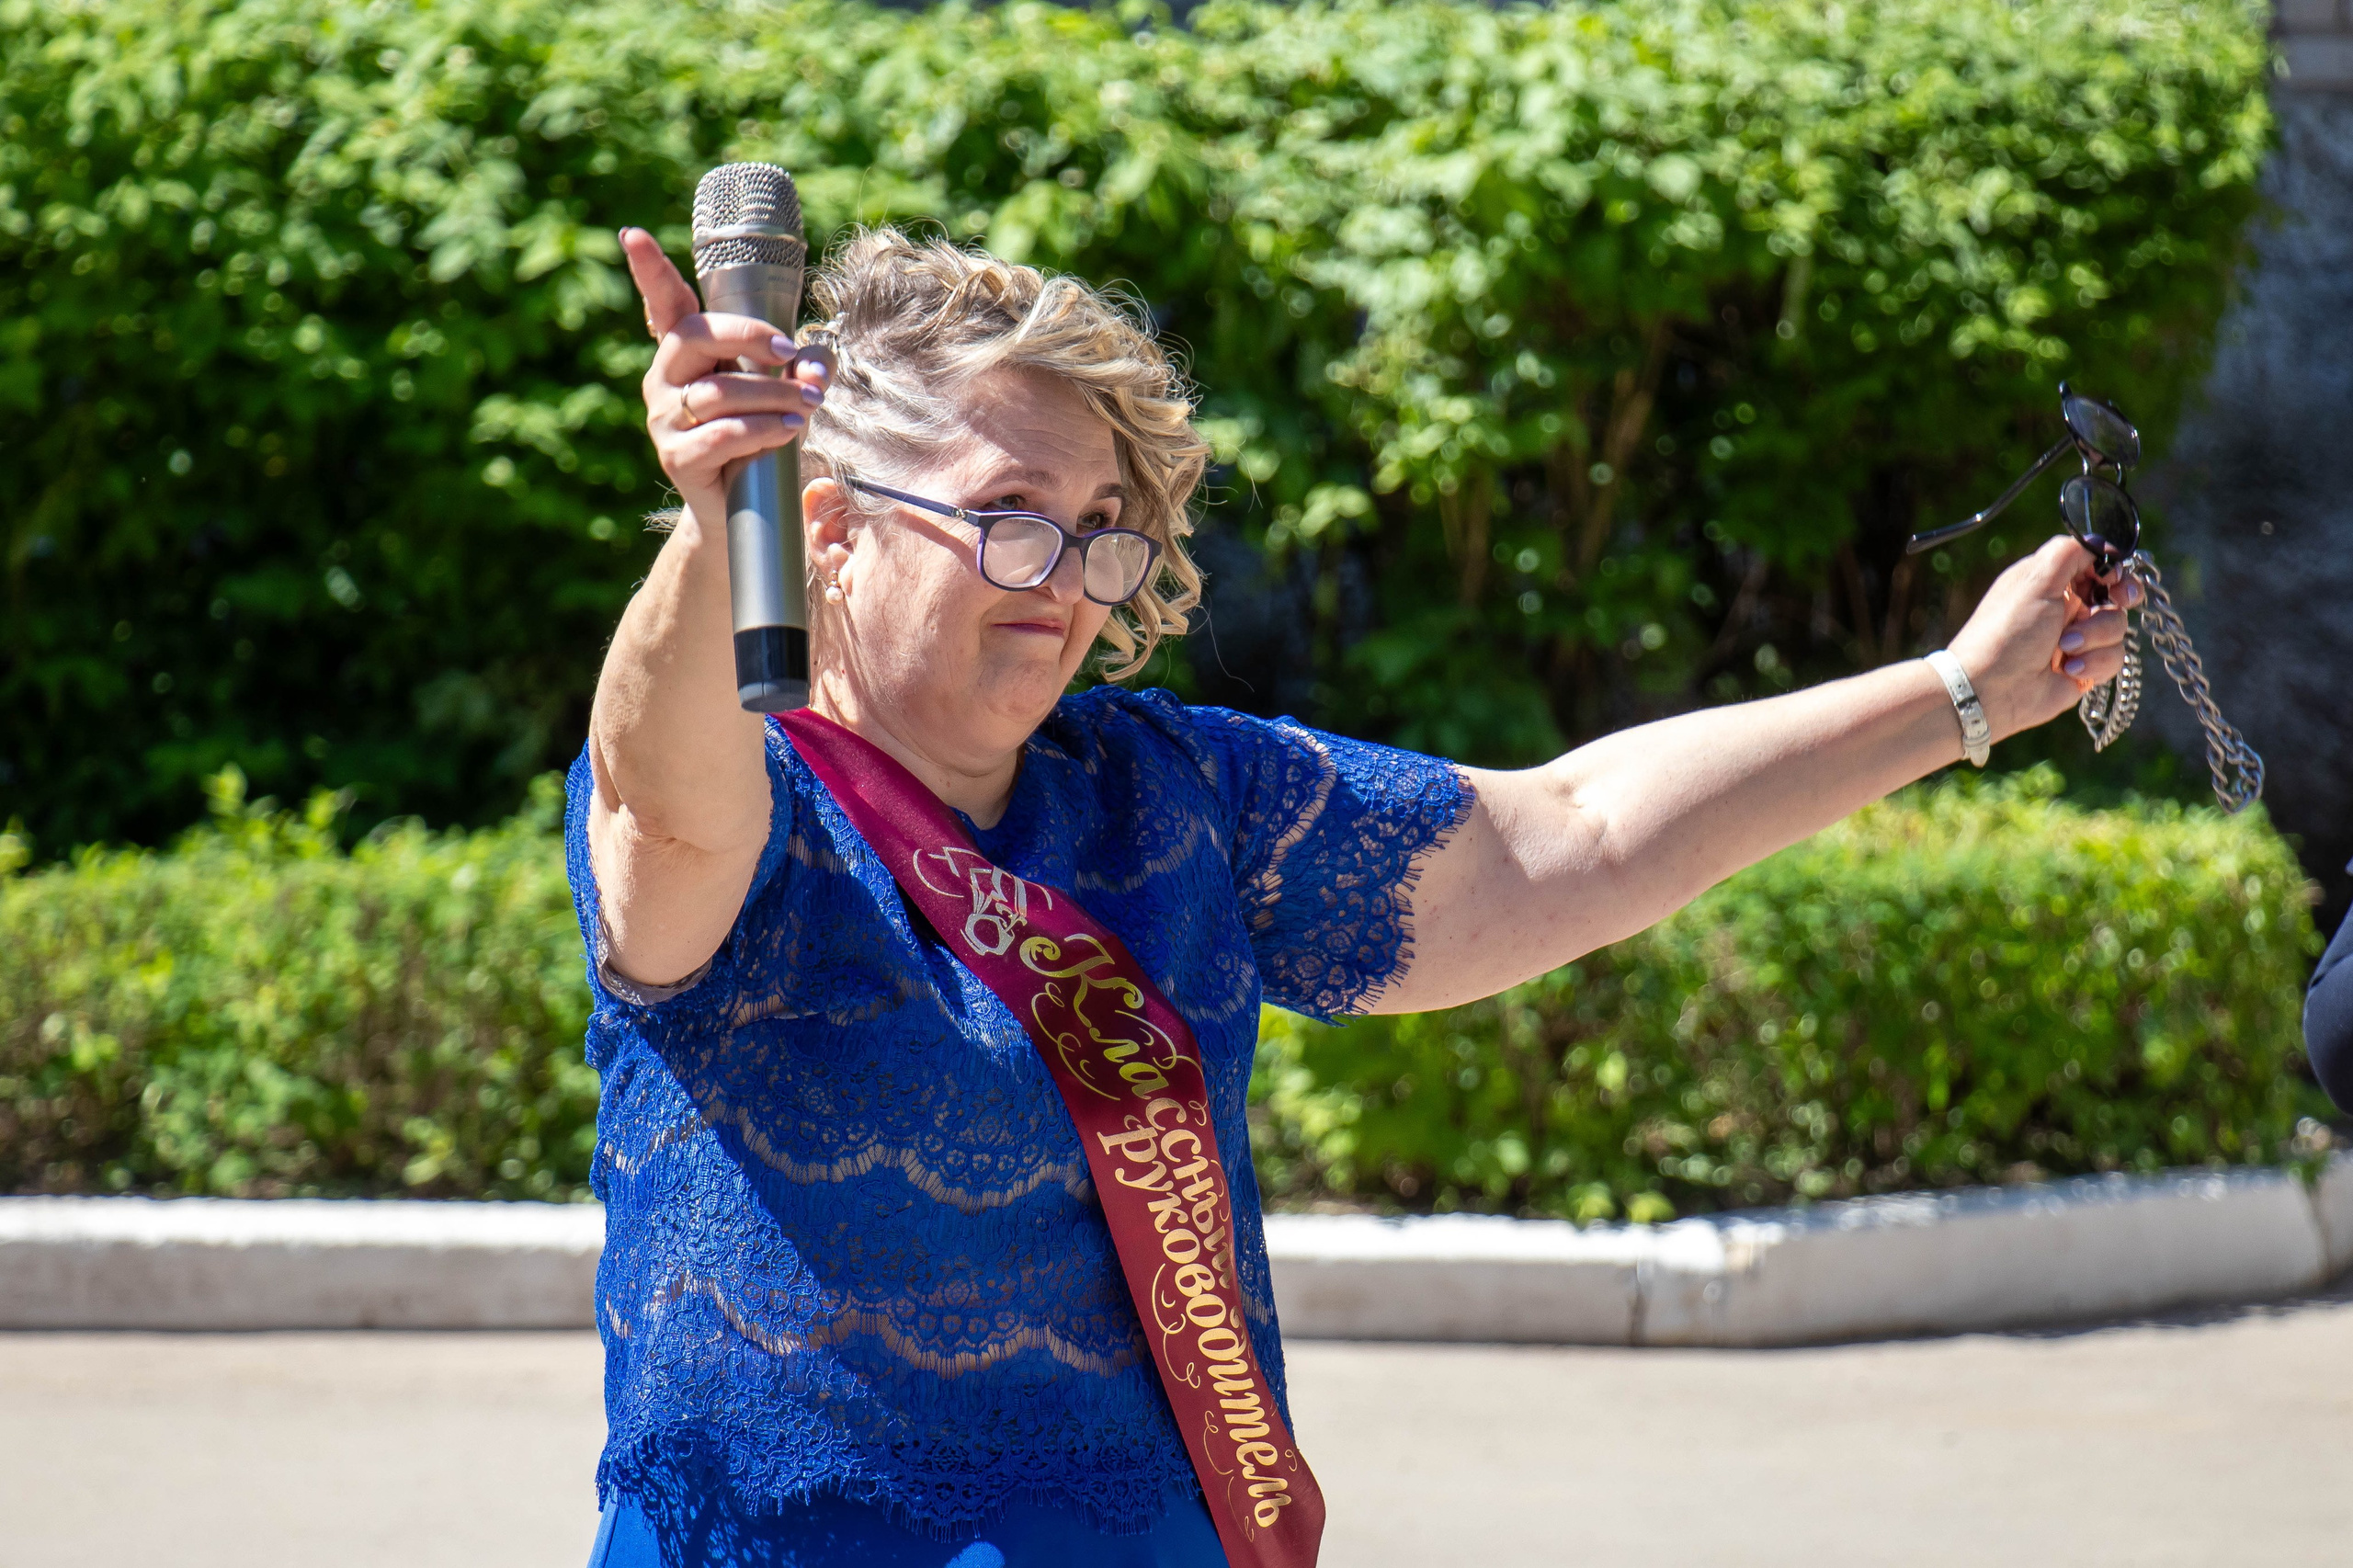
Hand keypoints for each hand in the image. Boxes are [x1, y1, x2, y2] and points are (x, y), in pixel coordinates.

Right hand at [620, 226, 830, 515]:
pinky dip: (761, 430)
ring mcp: (665, 419)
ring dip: (772, 395)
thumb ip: (805, 366)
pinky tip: (787, 430)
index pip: (665, 304)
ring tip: (807, 404)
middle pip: (696, 337)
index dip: (649, 270)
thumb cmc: (762, 436)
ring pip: (718, 392)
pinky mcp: (677, 458)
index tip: (633, 234)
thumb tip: (817, 362)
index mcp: (685, 352)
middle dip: (749, 337)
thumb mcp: (786, 391)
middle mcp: (665, 379)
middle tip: (790, 352)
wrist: (741, 511)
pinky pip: (721, 436)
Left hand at [1945, 535, 2142, 739]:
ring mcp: (2077, 639)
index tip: (2112, 575)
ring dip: (2095, 635)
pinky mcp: (2085, 668)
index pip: (2096, 564)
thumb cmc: (2005, 632)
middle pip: (2116, 593)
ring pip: (2118, 626)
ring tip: (2065, 647)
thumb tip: (2098, 542)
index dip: (2111, 568)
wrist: (1989, 690)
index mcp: (2051, 582)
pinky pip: (2113, 658)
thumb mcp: (2033, 581)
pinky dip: (2093, 662)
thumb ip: (2067, 553)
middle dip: (2120, 596)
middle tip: (2118, 599)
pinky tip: (2066, 670)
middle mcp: (2066, 608)